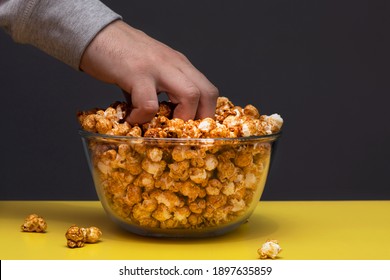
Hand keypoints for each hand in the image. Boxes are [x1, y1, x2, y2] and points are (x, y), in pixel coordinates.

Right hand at [80, 20, 218, 123]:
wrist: (96, 33)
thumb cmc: (121, 54)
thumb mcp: (150, 71)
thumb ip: (157, 92)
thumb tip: (155, 120)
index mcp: (180, 65)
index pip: (208, 91)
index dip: (205, 114)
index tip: (193, 131)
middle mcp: (174, 64)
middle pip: (208, 93)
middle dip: (200, 119)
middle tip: (181, 132)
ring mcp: (157, 67)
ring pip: (190, 95)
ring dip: (179, 119)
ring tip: (160, 127)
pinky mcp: (136, 73)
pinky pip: (149, 104)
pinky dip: (143, 117)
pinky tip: (131, 119)